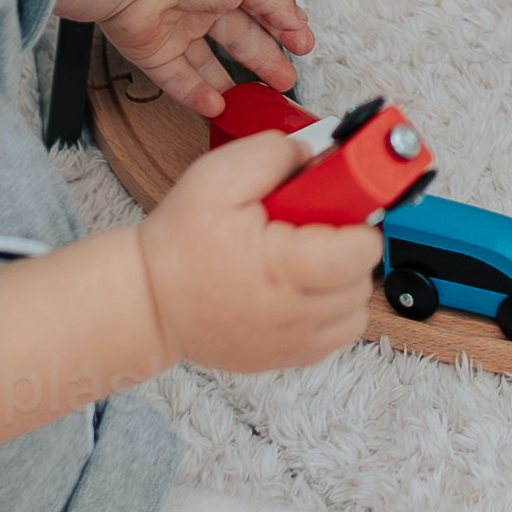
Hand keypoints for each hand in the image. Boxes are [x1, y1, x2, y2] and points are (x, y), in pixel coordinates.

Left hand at [71, 0, 310, 120]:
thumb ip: (278, 1)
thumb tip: (298, 23)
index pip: (261, 4)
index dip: (283, 26)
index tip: (302, 46)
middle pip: (238, 37)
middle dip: (264, 59)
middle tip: (284, 81)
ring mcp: (176, 26)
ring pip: (207, 62)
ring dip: (232, 84)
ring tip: (256, 102)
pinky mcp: (153, 51)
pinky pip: (177, 79)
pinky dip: (197, 95)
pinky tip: (218, 107)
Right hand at [132, 130, 381, 375]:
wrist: (149, 302)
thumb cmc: (177, 245)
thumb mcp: (215, 177)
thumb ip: (273, 154)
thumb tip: (317, 155)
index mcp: (281, 267)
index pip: (361, 251)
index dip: (356, 221)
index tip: (337, 208)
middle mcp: (293, 312)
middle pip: (362, 276)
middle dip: (346, 246)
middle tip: (312, 231)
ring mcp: (294, 341)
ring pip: (356, 307)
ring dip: (343, 279)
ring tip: (305, 259)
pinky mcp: (291, 357)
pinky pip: (339, 332)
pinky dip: (333, 309)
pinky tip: (302, 287)